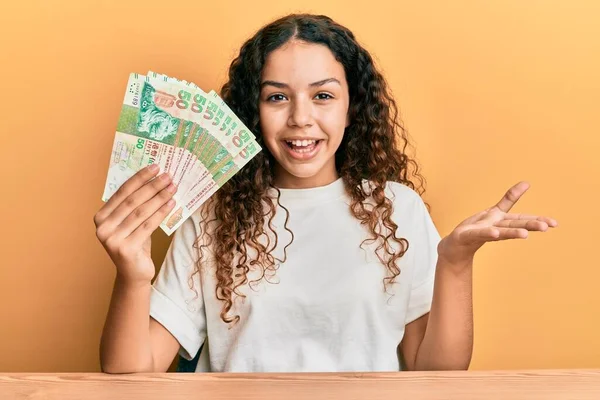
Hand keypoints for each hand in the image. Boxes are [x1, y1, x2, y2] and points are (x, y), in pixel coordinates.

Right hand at [94, 164, 177, 284]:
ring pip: (141, 212)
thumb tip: (155, 179)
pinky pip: (147, 226)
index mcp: (101, 217)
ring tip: (173, 188)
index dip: (139, 178)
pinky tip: (172, 204)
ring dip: (159, 198)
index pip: (122, 192)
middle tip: (168, 176)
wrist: (134, 273)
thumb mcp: (131, 222)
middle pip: (132, 201)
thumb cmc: (135, 243)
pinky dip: (161, 213)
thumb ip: (135, 205)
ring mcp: (112, 240)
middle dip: (152, 186)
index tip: (155, 167)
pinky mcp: (125, 249)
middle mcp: (103, 228)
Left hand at [437, 181, 557, 267]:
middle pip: (514, 225)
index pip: (522, 219)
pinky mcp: (468, 235)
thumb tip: (527, 182)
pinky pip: (478, 233)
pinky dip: (487, 233)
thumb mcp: (494, 212)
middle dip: (530, 225)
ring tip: (524, 234)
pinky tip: (494, 233)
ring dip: (511, 232)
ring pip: (499, 231)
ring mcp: (482, 232)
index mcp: (502, 222)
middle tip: (546, 227)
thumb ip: (510, 199)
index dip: (537, 220)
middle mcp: (495, 228)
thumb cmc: (477, 228)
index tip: (554, 223)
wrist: (455, 246)